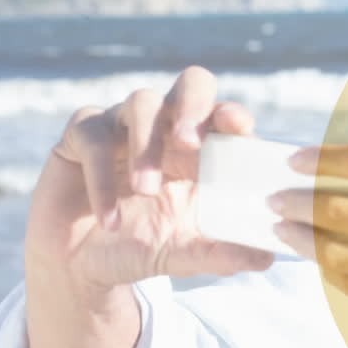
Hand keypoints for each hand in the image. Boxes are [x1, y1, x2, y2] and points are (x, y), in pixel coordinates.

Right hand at [26, 66, 274, 291]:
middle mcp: (168, 127)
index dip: (234, 115)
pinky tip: (110, 218)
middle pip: (192, 83)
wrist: (80, 263)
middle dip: (193, 106)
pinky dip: (102, 178)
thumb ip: (222, 254)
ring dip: (146, 147)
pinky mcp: (81, 135)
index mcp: (202, 149)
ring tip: (145, 191)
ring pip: (142, 103)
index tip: (238, 127)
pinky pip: (94, 136)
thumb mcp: (185, 254)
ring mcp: (124, 124)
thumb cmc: (141, 245)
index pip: (225, 115)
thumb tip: (266, 260)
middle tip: (189, 143)